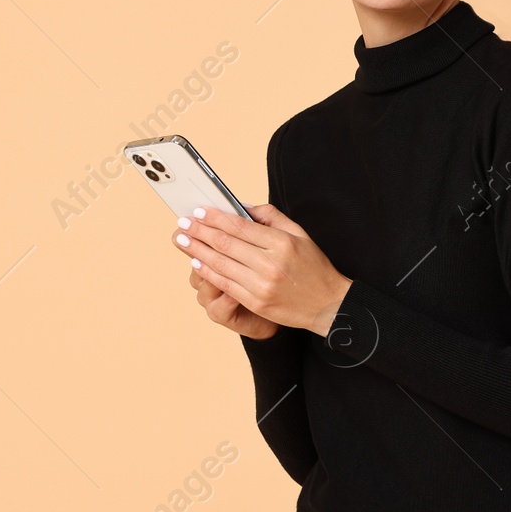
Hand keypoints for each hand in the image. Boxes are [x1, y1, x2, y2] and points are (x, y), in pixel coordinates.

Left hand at [171, 203, 350, 336]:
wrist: (328, 304)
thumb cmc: (314, 267)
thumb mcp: (300, 234)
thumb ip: (271, 217)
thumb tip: (242, 207)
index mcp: (282, 243)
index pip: (240, 227)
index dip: (216, 218)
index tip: (199, 211)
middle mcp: (270, 263)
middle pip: (226, 244)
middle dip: (200, 231)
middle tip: (183, 223)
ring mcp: (262, 285)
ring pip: (221, 264)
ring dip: (197, 250)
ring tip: (182, 240)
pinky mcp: (257, 302)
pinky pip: (225, 284)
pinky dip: (208, 272)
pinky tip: (196, 262)